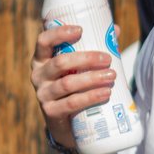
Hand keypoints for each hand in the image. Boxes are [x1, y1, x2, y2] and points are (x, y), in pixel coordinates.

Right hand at [30, 23, 115, 144]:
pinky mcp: (50, 112)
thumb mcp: (79, 67)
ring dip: (92, 78)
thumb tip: (115, 30)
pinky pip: (72, 103)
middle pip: (60, 63)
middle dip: (86, 59)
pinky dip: (91, 97)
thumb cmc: (75, 86)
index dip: (59, 33)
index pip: (43, 41)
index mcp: (42, 59)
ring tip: (112, 76)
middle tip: (108, 59)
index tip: (80, 30)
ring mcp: (43, 94)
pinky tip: (105, 93)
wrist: (67, 123)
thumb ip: (94, 48)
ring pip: (67, 83)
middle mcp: (38, 75)